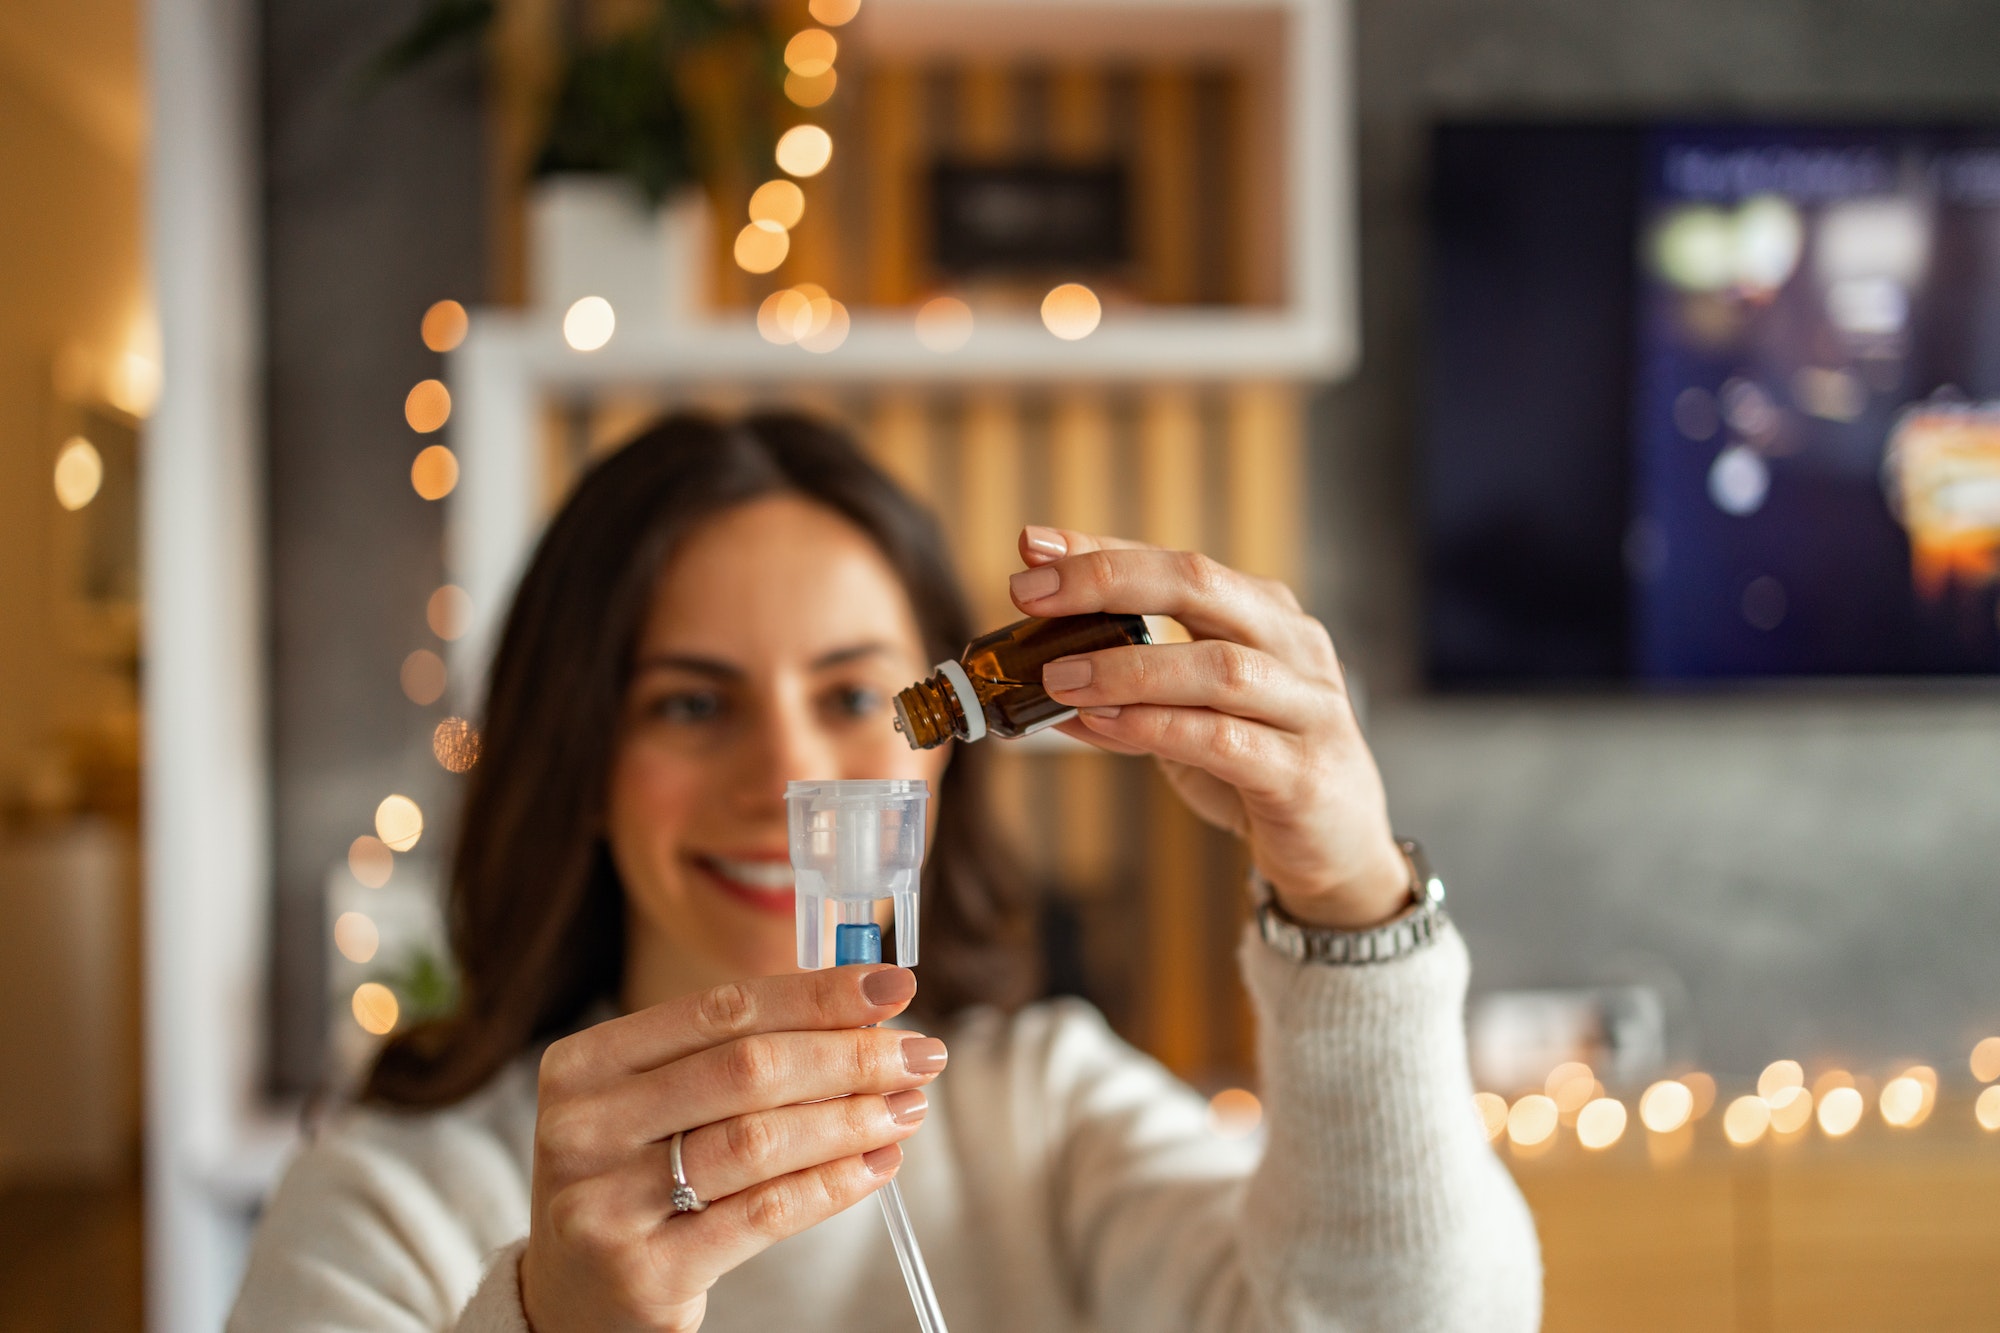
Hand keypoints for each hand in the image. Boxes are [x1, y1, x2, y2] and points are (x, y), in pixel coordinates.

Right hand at [519, 966, 944, 1332]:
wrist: (575, 1297)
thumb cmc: (637, 1179)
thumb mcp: (658, 1105)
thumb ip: (739, 1056)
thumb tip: (868, 1015)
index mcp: (586, 1064)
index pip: (723, 1009)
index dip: (818, 994)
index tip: (894, 985)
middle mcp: (585, 1128)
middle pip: (747, 1070)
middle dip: (849, 1055)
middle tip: (921, 1054)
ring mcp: (607, 1204)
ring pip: (760, 1141)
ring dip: (852, 1118)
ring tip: (907, 1108)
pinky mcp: (645, 1272)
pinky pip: (764, 1215)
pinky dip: (833, 1184)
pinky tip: (876, 1165)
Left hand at [1011, 526, 1408, 929]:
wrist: (1336, 850)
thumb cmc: (1255, 770)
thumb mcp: (1184, 720)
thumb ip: (1124, 694)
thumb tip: (1037, 678)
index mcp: (1262, 615)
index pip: (1175, 563)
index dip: (1102, 551)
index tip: (1033, 547)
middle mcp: (1292, 645)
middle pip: (1200, 585)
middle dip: (1110, 581)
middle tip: (1033, 596)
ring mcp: (1308, 706)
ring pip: (1217, 666)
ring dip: (1127, 667)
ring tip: (1058, 677)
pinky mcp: (1304, 772)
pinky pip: (1226, 739)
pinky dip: (1158, 728)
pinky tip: (1105, 725)